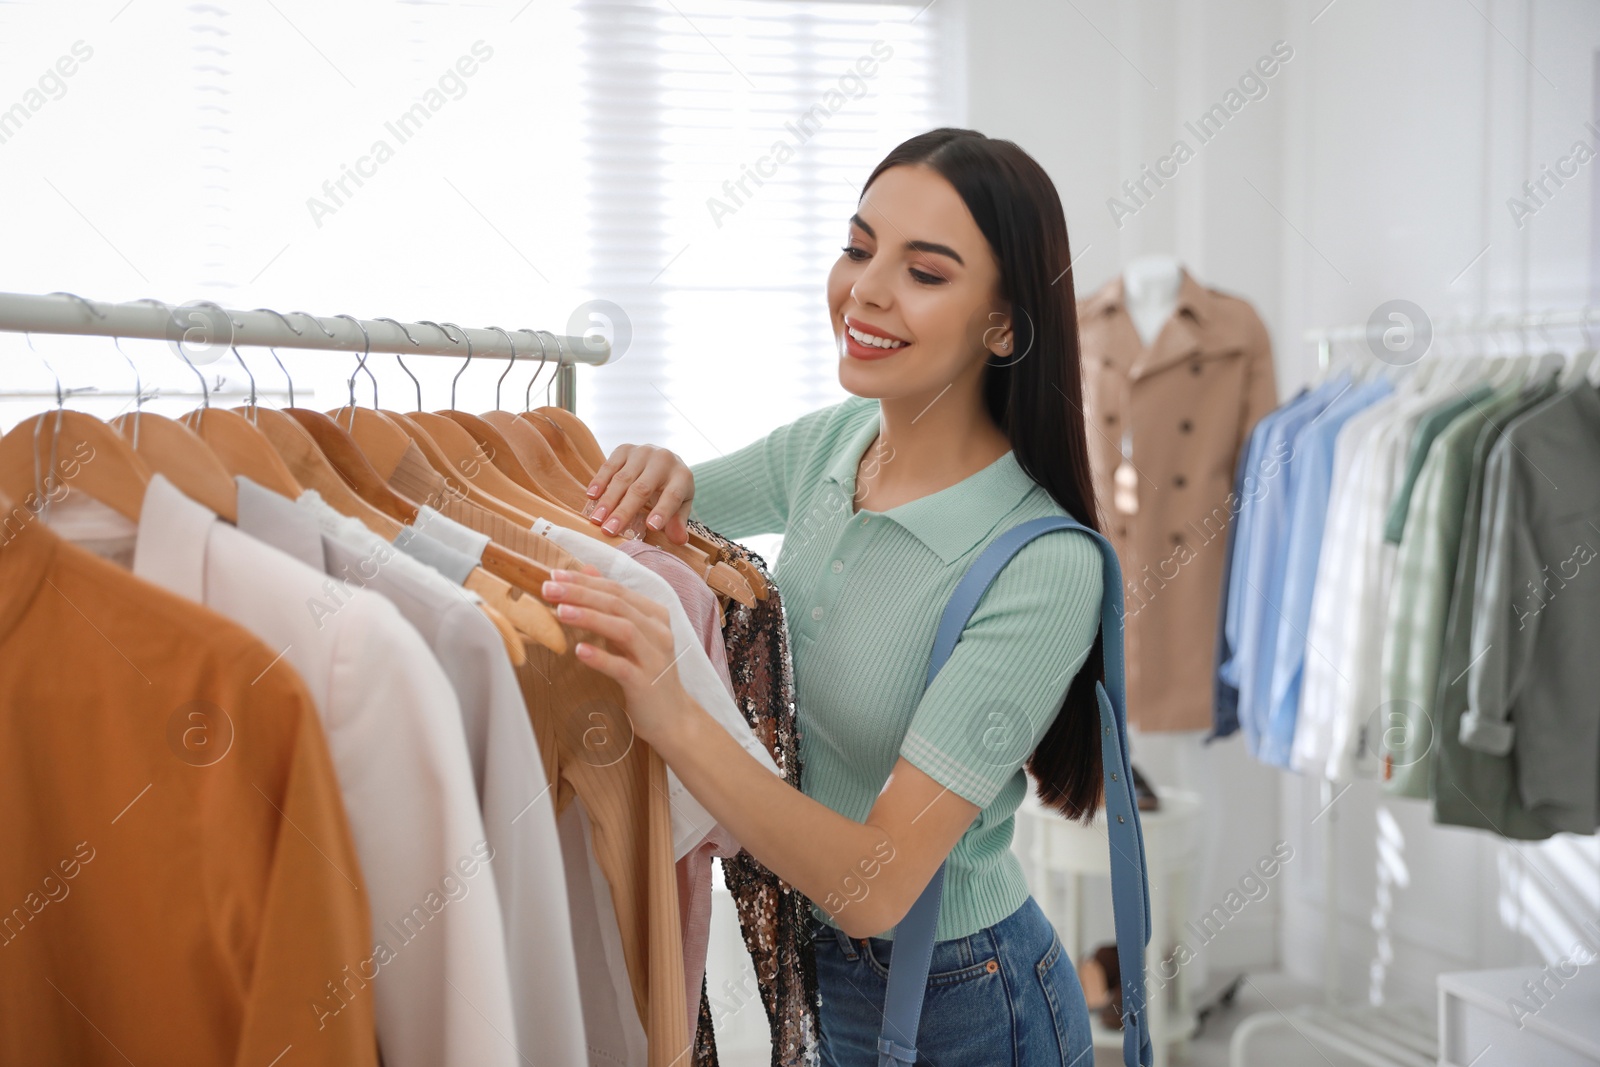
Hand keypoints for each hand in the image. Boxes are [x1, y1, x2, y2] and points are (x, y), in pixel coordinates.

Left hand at [541, 564, 698, 752]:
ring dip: (590, 618)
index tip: (555, 574)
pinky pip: (622, 667)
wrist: (673, 718)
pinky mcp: (646, 683)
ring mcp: (654, 658)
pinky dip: (601, 657)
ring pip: (623, 629)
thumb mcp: (631, 636)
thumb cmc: (647, 674)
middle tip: (549, 587)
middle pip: (618, 604)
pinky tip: (579, 651)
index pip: (617, 590)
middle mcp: (658, 632)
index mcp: (655, 616)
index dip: (585, 580)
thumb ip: (611, 604)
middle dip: (581, 593)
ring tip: (560, 611)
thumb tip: (587, 570)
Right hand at [585, 443, 694, 544]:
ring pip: (623, 478)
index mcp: (681, 477)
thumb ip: (678, 522)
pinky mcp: (625, 449)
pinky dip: (599, 481)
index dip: (662, 511)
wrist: (664, 459)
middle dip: (624, 511)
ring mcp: (643, 452)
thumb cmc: (671, 488)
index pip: (672, 496)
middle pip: (642, 489)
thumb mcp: (681, 505)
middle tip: (609, 530)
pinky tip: (591, 496)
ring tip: (596, 519)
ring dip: (608, 500)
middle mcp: (663, 460)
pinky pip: (610, 465)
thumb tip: (678, 540)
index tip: (651, 527)